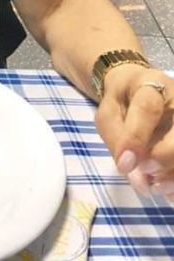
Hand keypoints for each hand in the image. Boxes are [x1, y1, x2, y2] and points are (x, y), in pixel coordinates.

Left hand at [95, 64, 173, 197]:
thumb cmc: (123, 100)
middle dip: (162, 158)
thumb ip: (116, 138)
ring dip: (172, 176)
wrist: (141, 89)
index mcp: (150, 85)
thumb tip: (131, 172)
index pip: (147, 108)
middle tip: (145, 171)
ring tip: (153, 185)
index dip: (136, 138)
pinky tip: (166, 191)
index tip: (124, 165)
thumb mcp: (109, 111)